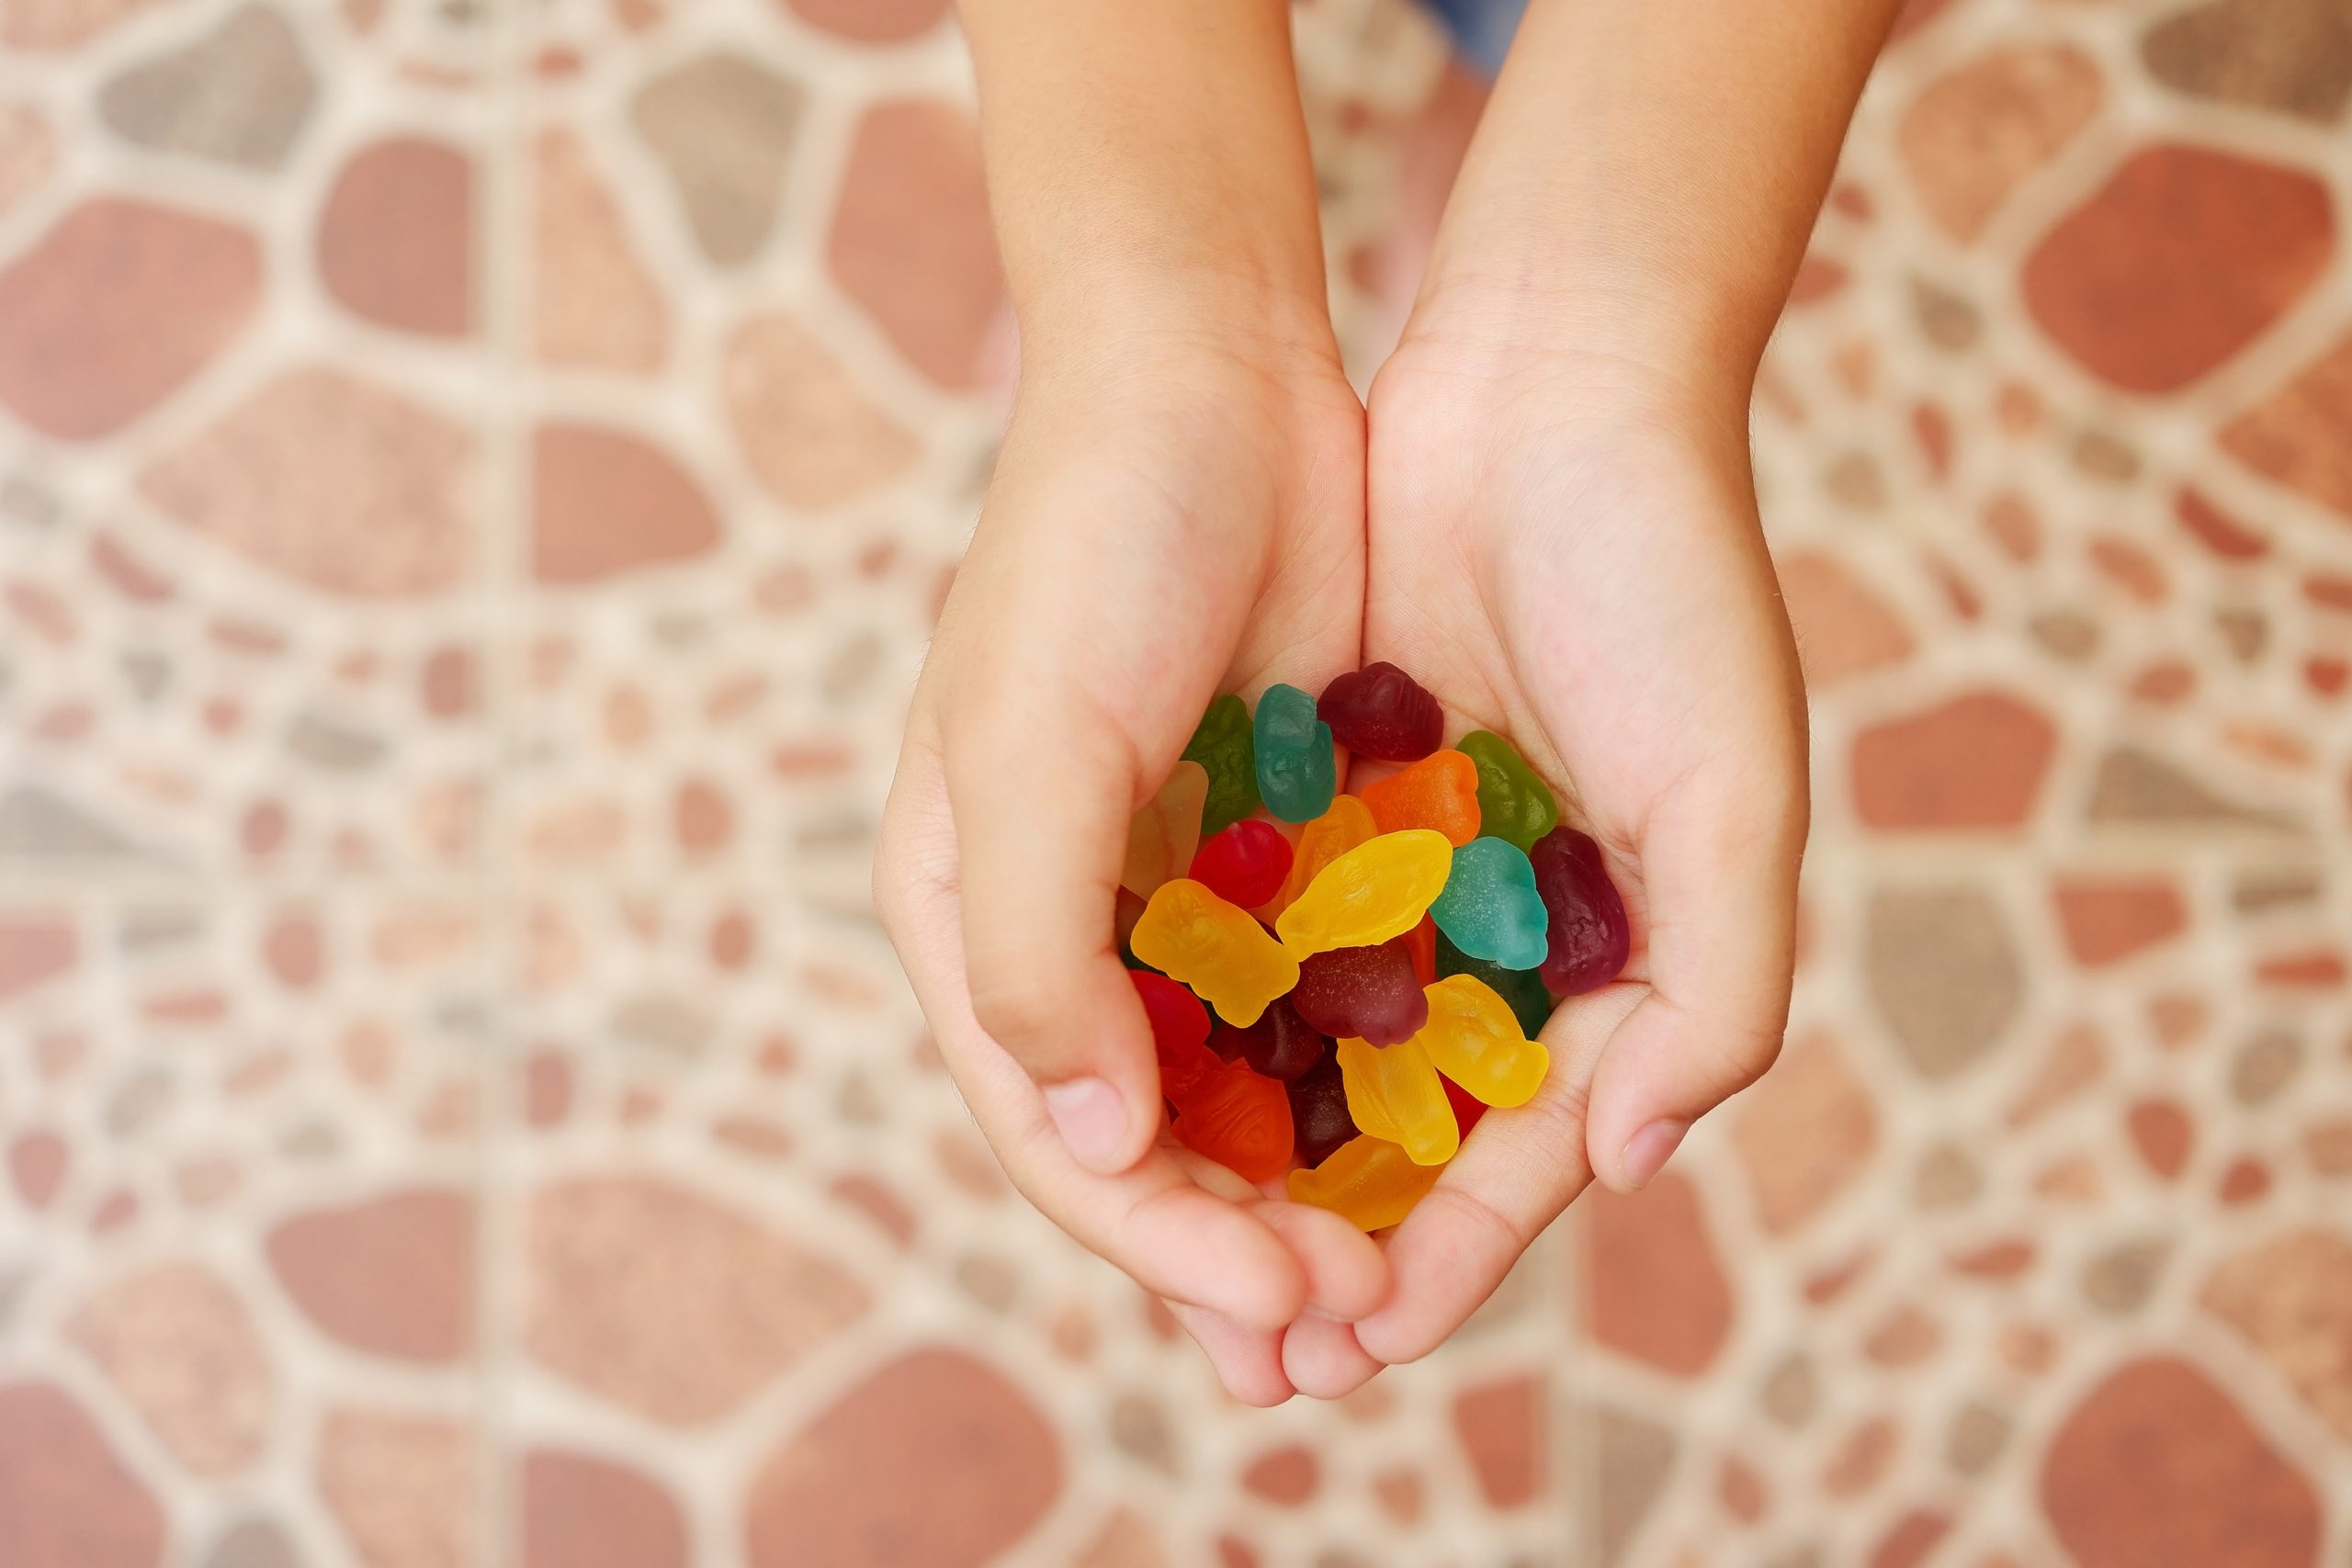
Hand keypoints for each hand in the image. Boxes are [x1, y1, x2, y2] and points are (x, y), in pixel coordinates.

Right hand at [873, 321, 1389, 1403]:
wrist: (1211, 373)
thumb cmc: (1091, 546)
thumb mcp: (1033, 740)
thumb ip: (1033, 944)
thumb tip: (1088, 1140)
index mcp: (967, 913)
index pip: (1057, 1132)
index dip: (1165, 1242)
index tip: (1289, 1310)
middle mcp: (1063, 920)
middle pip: (1147, 1136)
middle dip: (1239, 1250)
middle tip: (1353, 1336)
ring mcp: (1169, 884)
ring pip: (1237, 1084)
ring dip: (1307, 1192)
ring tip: (1393, 1287)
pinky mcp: (1268, 839)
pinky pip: (1313, 995)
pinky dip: (1362, 1077)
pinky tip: (1435, 1141)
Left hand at [1278, 324, 1807, 1392]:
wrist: (1551, 380)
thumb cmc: (1665, 579)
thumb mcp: (1733, 790)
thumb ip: (1718, 988)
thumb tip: (1633, 1159)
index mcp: (1628, 962)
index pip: (1526, 1155)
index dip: (1451, 1256)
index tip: (1362, 1335)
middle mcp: (1513, 933)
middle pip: (1409, 1132)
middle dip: (1334, 1237)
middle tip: (1256, 1340)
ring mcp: (1415, 867)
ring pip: (1324, 1053)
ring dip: (1262, 1151)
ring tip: (1185, 1246)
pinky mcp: (1330, 794)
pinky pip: (1265, 935)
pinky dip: (1218, 1010)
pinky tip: (1149, 1079)